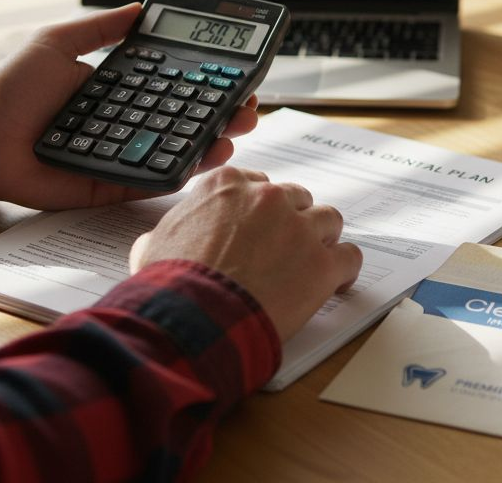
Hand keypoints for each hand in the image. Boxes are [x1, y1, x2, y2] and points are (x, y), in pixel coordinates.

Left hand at [0, 3, 258, 209]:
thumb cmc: (10, 90)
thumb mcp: (57, 43)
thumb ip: (99, 28)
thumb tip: (138, 8)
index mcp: (119, 91)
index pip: (174, 87)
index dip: (208, 83)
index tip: (238, 76)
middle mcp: (127, 123)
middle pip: (186, 120)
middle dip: (223, 115)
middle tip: (249, 109)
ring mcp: (122, 155)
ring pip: (176, 151)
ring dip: (210, 143)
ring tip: (233, 133)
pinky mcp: (109, 184)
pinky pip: (149, 180)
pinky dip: (177, 171)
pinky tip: (201, 159)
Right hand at [129, 167, 362, 341]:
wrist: (193, 318)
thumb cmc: (171, 284)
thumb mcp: (152, 245)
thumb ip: (166, 232)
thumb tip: (159, 241)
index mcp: (226, 185)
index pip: (257, 183)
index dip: (259, 210)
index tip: (259, 228)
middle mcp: (267, 197)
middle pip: (296, 198)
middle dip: (292, 222)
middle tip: (284, 250)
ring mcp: (299, 228)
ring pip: (328, 219)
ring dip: (321, 240)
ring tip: (311, 264)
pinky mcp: (322, 264)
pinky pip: (350, 256)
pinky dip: (345, 269)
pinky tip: (336, 282)